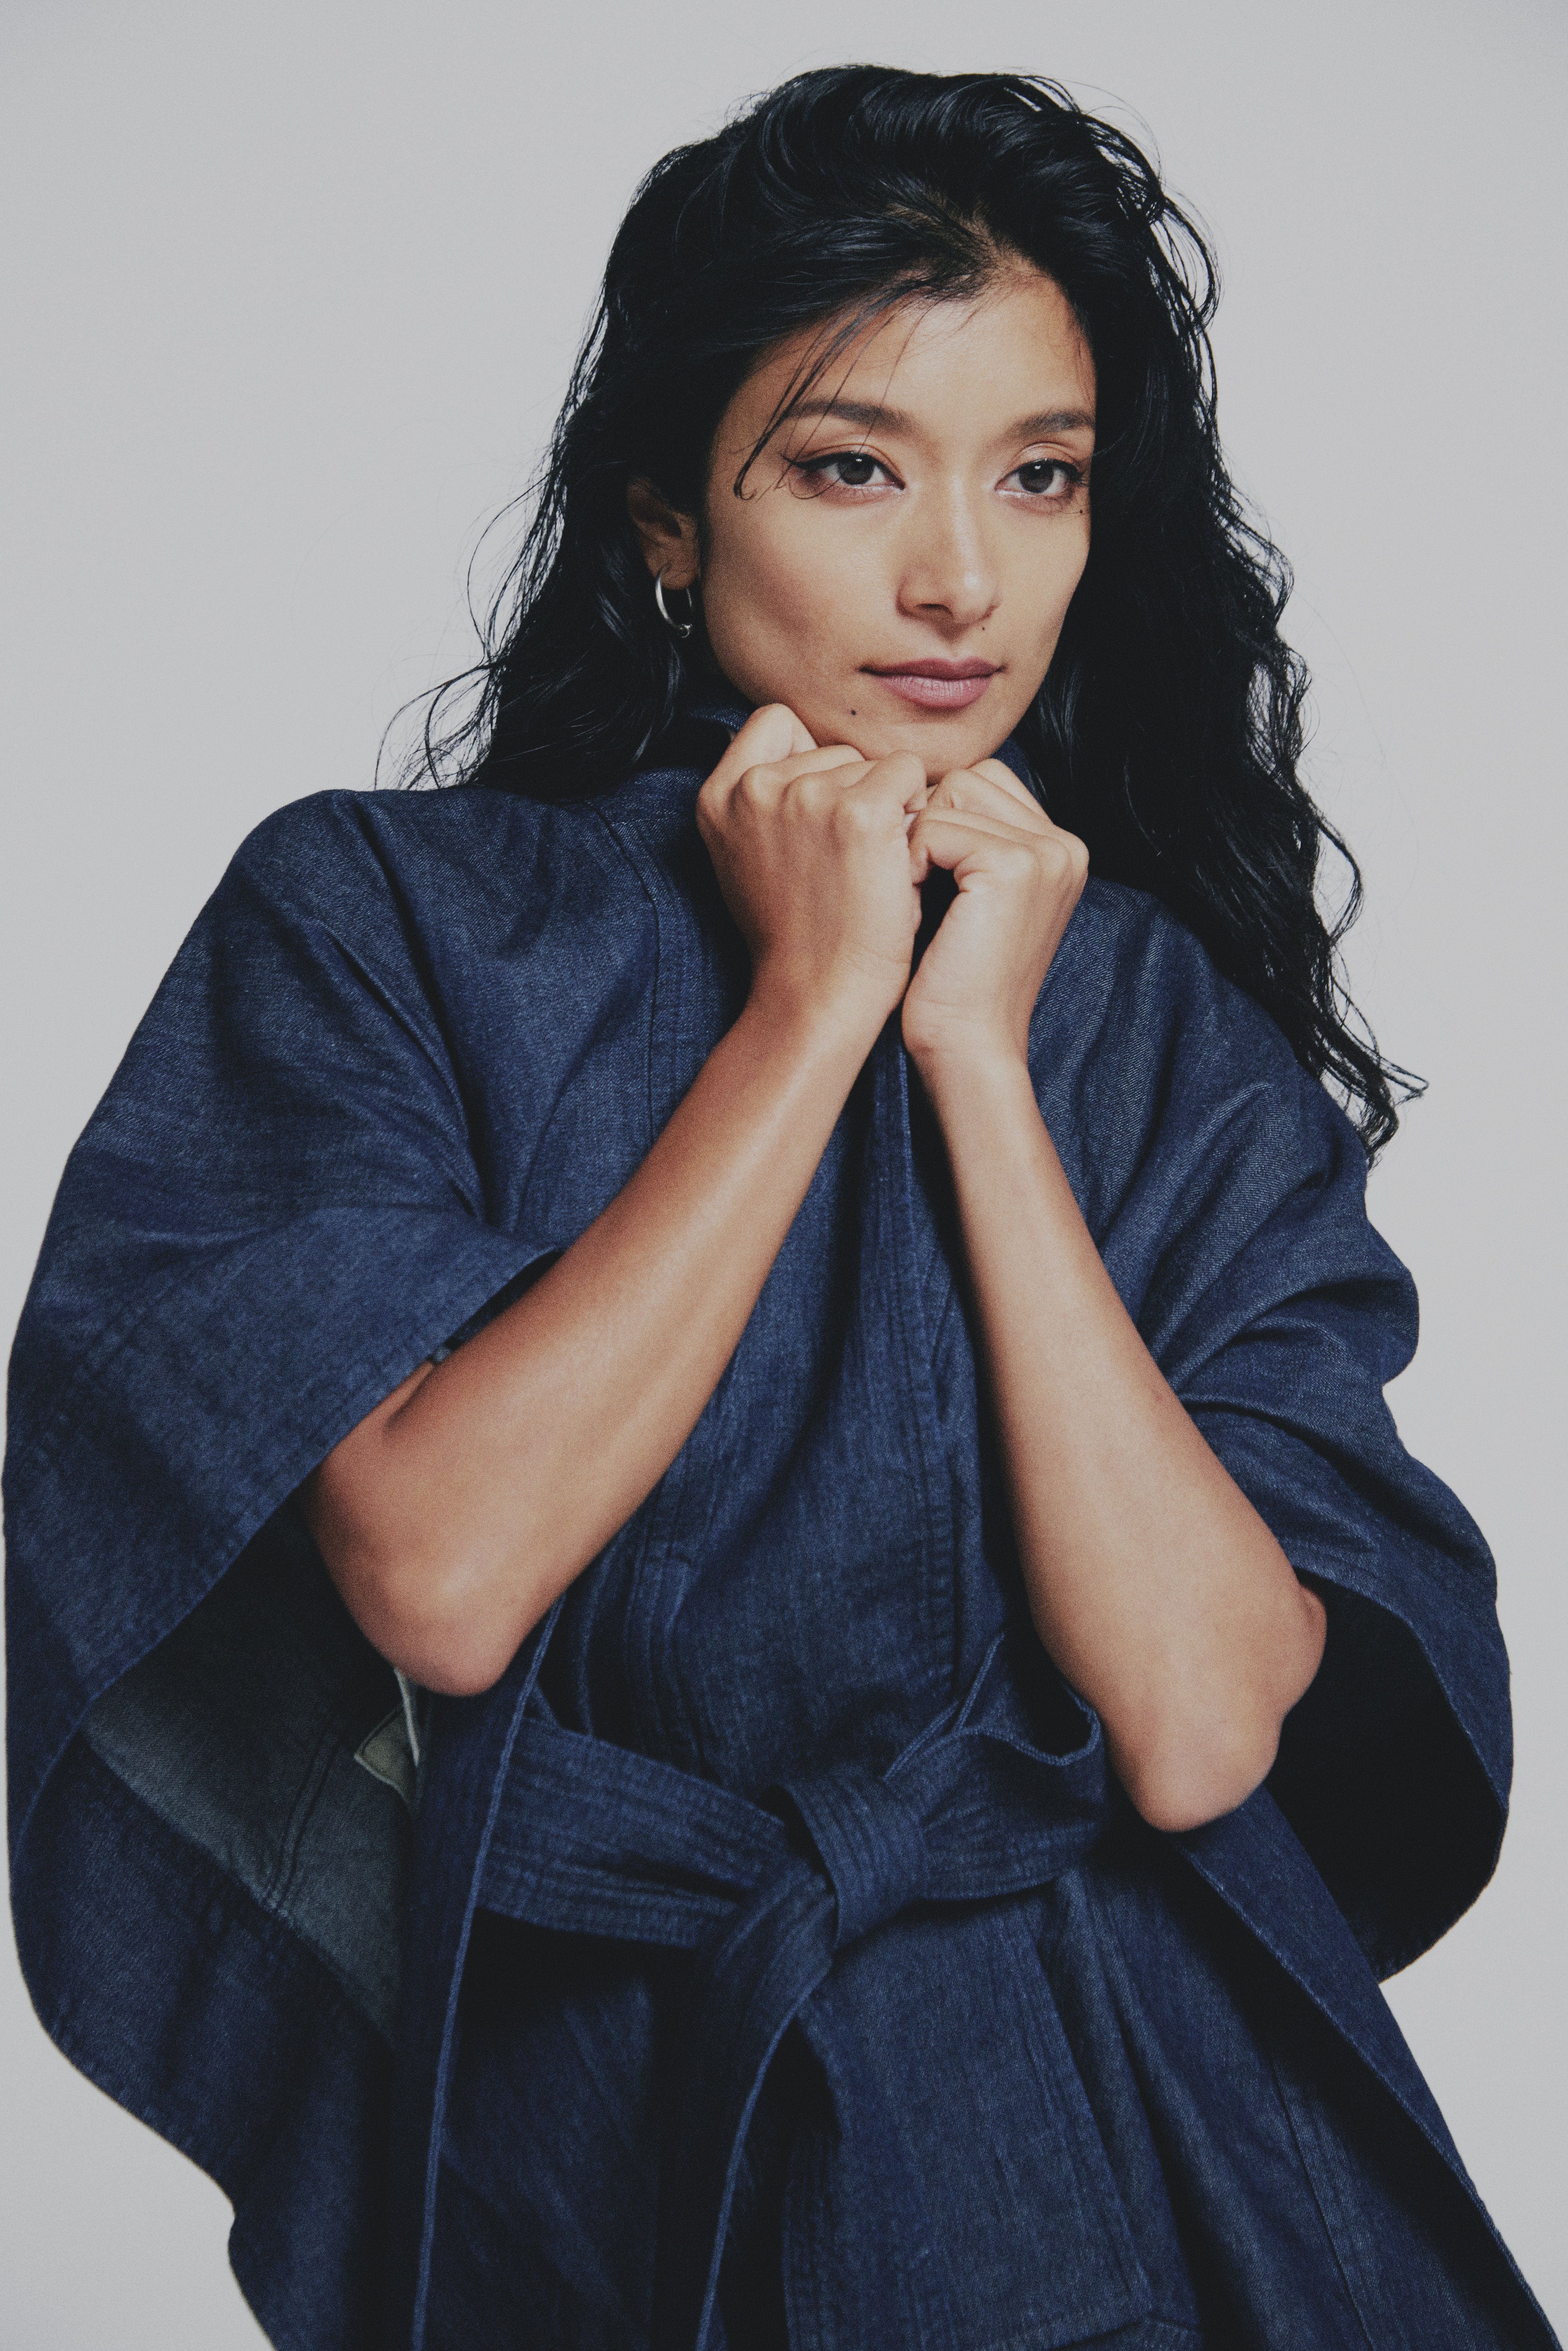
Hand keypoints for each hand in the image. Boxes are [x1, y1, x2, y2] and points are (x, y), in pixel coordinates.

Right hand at [697, 703, 929, 1034]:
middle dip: (850, 792)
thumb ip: (764, 805)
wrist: (816, 997)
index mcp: (718, 796)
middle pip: (833, 748)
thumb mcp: (749, 859)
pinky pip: (909, 774)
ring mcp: (806, 796)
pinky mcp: (860, 812)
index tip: (816, 817)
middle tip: (843, 861)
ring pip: (873, 763)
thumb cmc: (798, 936)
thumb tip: (809, 760)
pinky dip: (915, 811)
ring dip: (884, 807)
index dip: (809, 761)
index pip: (776, 723)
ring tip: (866, 868)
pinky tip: (895, 860)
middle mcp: (754, 788)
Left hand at [900, 760, 1087, 1069]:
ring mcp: (1046, 853)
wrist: (967, 1046)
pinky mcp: (1015, 865)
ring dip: (916, 844)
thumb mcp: (968, 898)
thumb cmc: (952, 980)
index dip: (938, 821)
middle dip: (927, 826)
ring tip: (922, 901)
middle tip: (922, 893)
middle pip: (966, 779)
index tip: (931, 884)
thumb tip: (914, 786)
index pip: (982, 781)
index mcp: (1059, 850)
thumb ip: (965, 838)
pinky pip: (934, 826)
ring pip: (948, 796)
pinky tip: (916, 910)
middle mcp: (1064, 845)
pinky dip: (911, 864)